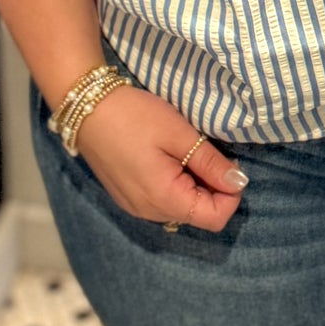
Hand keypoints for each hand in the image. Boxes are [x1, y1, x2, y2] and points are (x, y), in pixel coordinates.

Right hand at [75, 84, 246, 232]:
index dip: (230, 195)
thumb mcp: (179, 134)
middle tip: (203, 150)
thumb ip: (211, 163)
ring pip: (180, 208)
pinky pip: (162, 201)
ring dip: (192, 185)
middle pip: (198, 215)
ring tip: (182, 151)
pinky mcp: (126, 197)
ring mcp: (135, 207)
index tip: (227, 164)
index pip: (215, 218)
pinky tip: (165, 158)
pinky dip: (174, 184)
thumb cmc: (134, 117)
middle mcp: (149, 213)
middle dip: (212, 188)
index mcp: (165, 200)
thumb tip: (238, 183)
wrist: (86, 107)